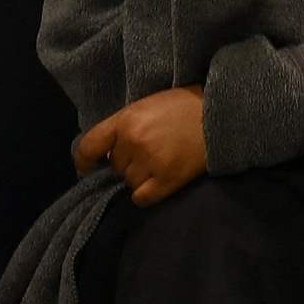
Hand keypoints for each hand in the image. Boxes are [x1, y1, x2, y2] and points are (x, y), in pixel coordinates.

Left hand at [74, 88, 210, 203]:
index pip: (88, 147)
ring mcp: (150, 161)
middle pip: (115, 166)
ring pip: (129, 182)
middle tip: (148, 152)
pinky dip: (145, 194)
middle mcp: (133, 141)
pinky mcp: (167, 179)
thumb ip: (124, 126)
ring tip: (159, 162)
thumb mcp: (146, 106)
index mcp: (125, 119)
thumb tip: (106, 152)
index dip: (84, 161)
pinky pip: (141, 198)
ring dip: (139, 177)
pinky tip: (157, 183)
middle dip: (126, 162)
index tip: (88, 168)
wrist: (220, 114)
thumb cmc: (183, 106)